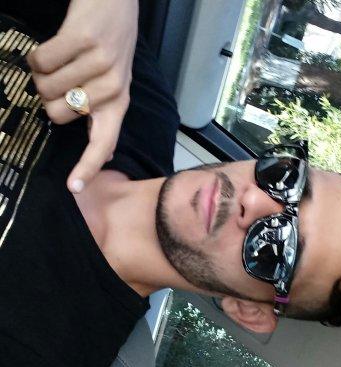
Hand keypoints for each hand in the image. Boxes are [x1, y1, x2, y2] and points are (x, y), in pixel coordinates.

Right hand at [27, 0, 138, 192]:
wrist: (116, 6)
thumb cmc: (110, 50)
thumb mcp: (114, 88)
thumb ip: (105, 119)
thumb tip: (104, 156)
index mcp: (118, 105)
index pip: (103, 142)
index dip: (87, 166)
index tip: (74, 188)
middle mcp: (112, 88)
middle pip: (55, 114)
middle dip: (50, 96)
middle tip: (67, 77)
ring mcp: (99, 64)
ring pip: (44, 86)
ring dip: (44, 74)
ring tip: (66, 59)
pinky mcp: (82, 39)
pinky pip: (39, 61)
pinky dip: (37, 56)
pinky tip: (57, 47)